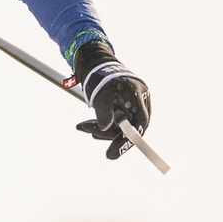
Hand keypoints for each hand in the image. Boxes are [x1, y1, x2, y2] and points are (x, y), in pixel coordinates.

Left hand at [71, 41, 151, 160]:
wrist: (99, 66)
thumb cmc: (101, 78)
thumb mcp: (101, 93)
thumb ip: (104, 110)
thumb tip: (105, 128)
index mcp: (138, 95)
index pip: (138, 124)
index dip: (126, 141)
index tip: (111, 155)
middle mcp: (140, 102)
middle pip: (130, 128)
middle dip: (109, 134)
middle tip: (90, 134)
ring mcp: (134, 106)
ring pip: (120, 127)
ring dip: (101, 130)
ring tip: (82, 127)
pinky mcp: (125, 109)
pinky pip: (116, 123)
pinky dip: (101, 126)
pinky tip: (87, 127)